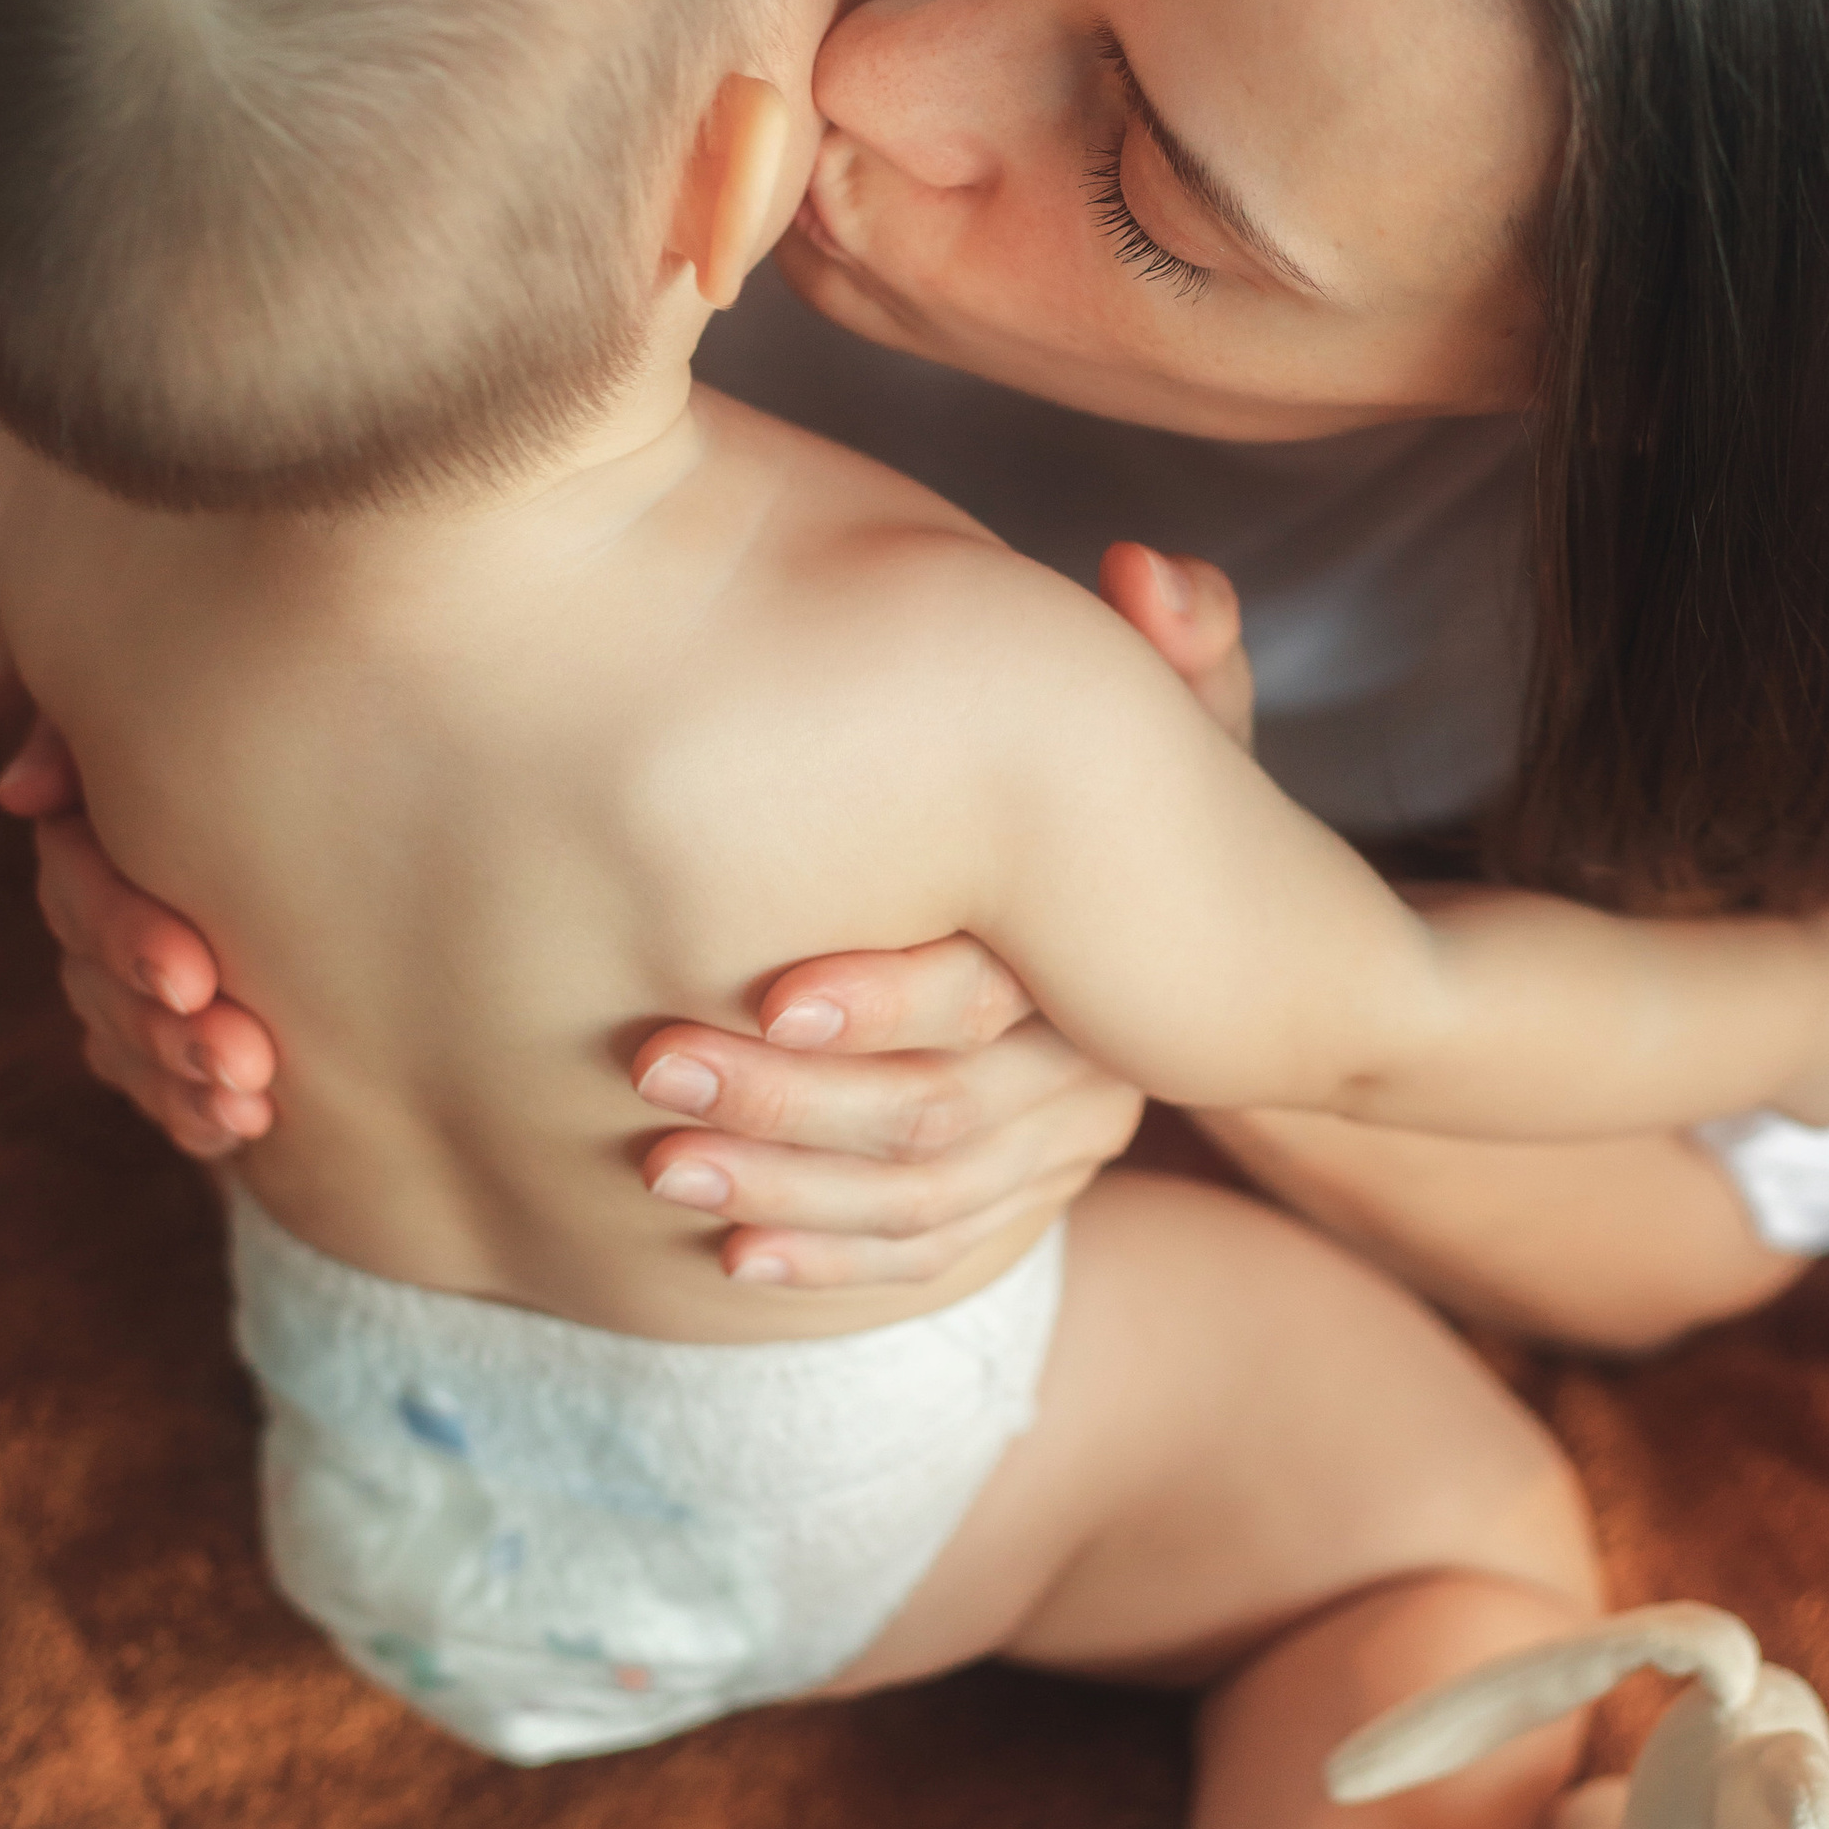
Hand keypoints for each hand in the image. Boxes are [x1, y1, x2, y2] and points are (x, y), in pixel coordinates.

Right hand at [0, 718, 276, 1158]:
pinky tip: (242, 1128)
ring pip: (125, 1043)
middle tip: (245, 1055)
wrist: (354, 773)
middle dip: (164, 1026)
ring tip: (251, 1100)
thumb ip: (98, 737)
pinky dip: (193, 1113)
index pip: (82, 884)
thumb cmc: (271, 713)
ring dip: (181, 1081)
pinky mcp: (172, 1032)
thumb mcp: (200, 704)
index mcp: (97, 822)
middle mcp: (99, 903)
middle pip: (99, 979)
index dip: (126, 935)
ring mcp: (129, 977)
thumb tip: (23, 793)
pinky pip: (159, 1087)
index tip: (195, 977)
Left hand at [623, 541, 1240, 1285]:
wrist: (1177, 920)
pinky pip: (929, 1254)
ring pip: (927, 1201)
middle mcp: (1097, 1064)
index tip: (765, 990)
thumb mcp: (1158, 713)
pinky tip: (730, 1259)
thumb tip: (1150, 568)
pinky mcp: (1014, 1197)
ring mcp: (1057, 1144)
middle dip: (791, 1102)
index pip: (1000, 1000)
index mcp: (1103, 951)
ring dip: (788, 1189)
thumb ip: (1168, 646)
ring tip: (660, 1166)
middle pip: (945, 1115)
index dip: (887, 1001)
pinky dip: (830, 1261)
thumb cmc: (1120, 778)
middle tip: (650, 1070)